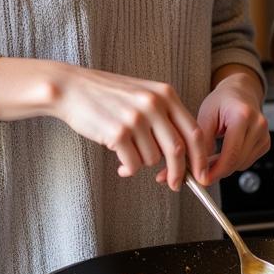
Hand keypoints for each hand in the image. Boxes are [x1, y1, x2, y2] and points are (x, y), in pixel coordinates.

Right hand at [52, 65, 209, 188]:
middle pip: (178, 150)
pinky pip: (133, 165)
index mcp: (165, 94)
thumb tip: (184, 153)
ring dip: (142, 163)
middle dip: (179, 172)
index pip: (194, 130)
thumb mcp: (144, 94)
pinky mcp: (118, 133)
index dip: (200, 156)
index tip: (200, 173)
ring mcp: (136, 118)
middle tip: (175, 184)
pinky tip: (119, 162)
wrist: (72, 88)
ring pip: (153, 159)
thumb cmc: (108, 95)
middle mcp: (154, 104)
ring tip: (128, 153)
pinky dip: (127, 169)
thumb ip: (165, 117)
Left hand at [190, 72, 269, 184]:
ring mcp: (265, 134)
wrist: (239, 92)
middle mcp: (258, 124)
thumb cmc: (221, 101)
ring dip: (225, 166)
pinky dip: (234, 162)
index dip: (216, 171)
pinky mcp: (266, 142)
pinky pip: (247, 162)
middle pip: (238, 161)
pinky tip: (225, 152)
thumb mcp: (205, 116)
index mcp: (243, 115)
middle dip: (218, 170)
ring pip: (242, 164)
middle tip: (201, 171)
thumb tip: (200, 168)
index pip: (231, 153)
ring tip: (211, 157)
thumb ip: (202, 142)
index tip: (203, 179)